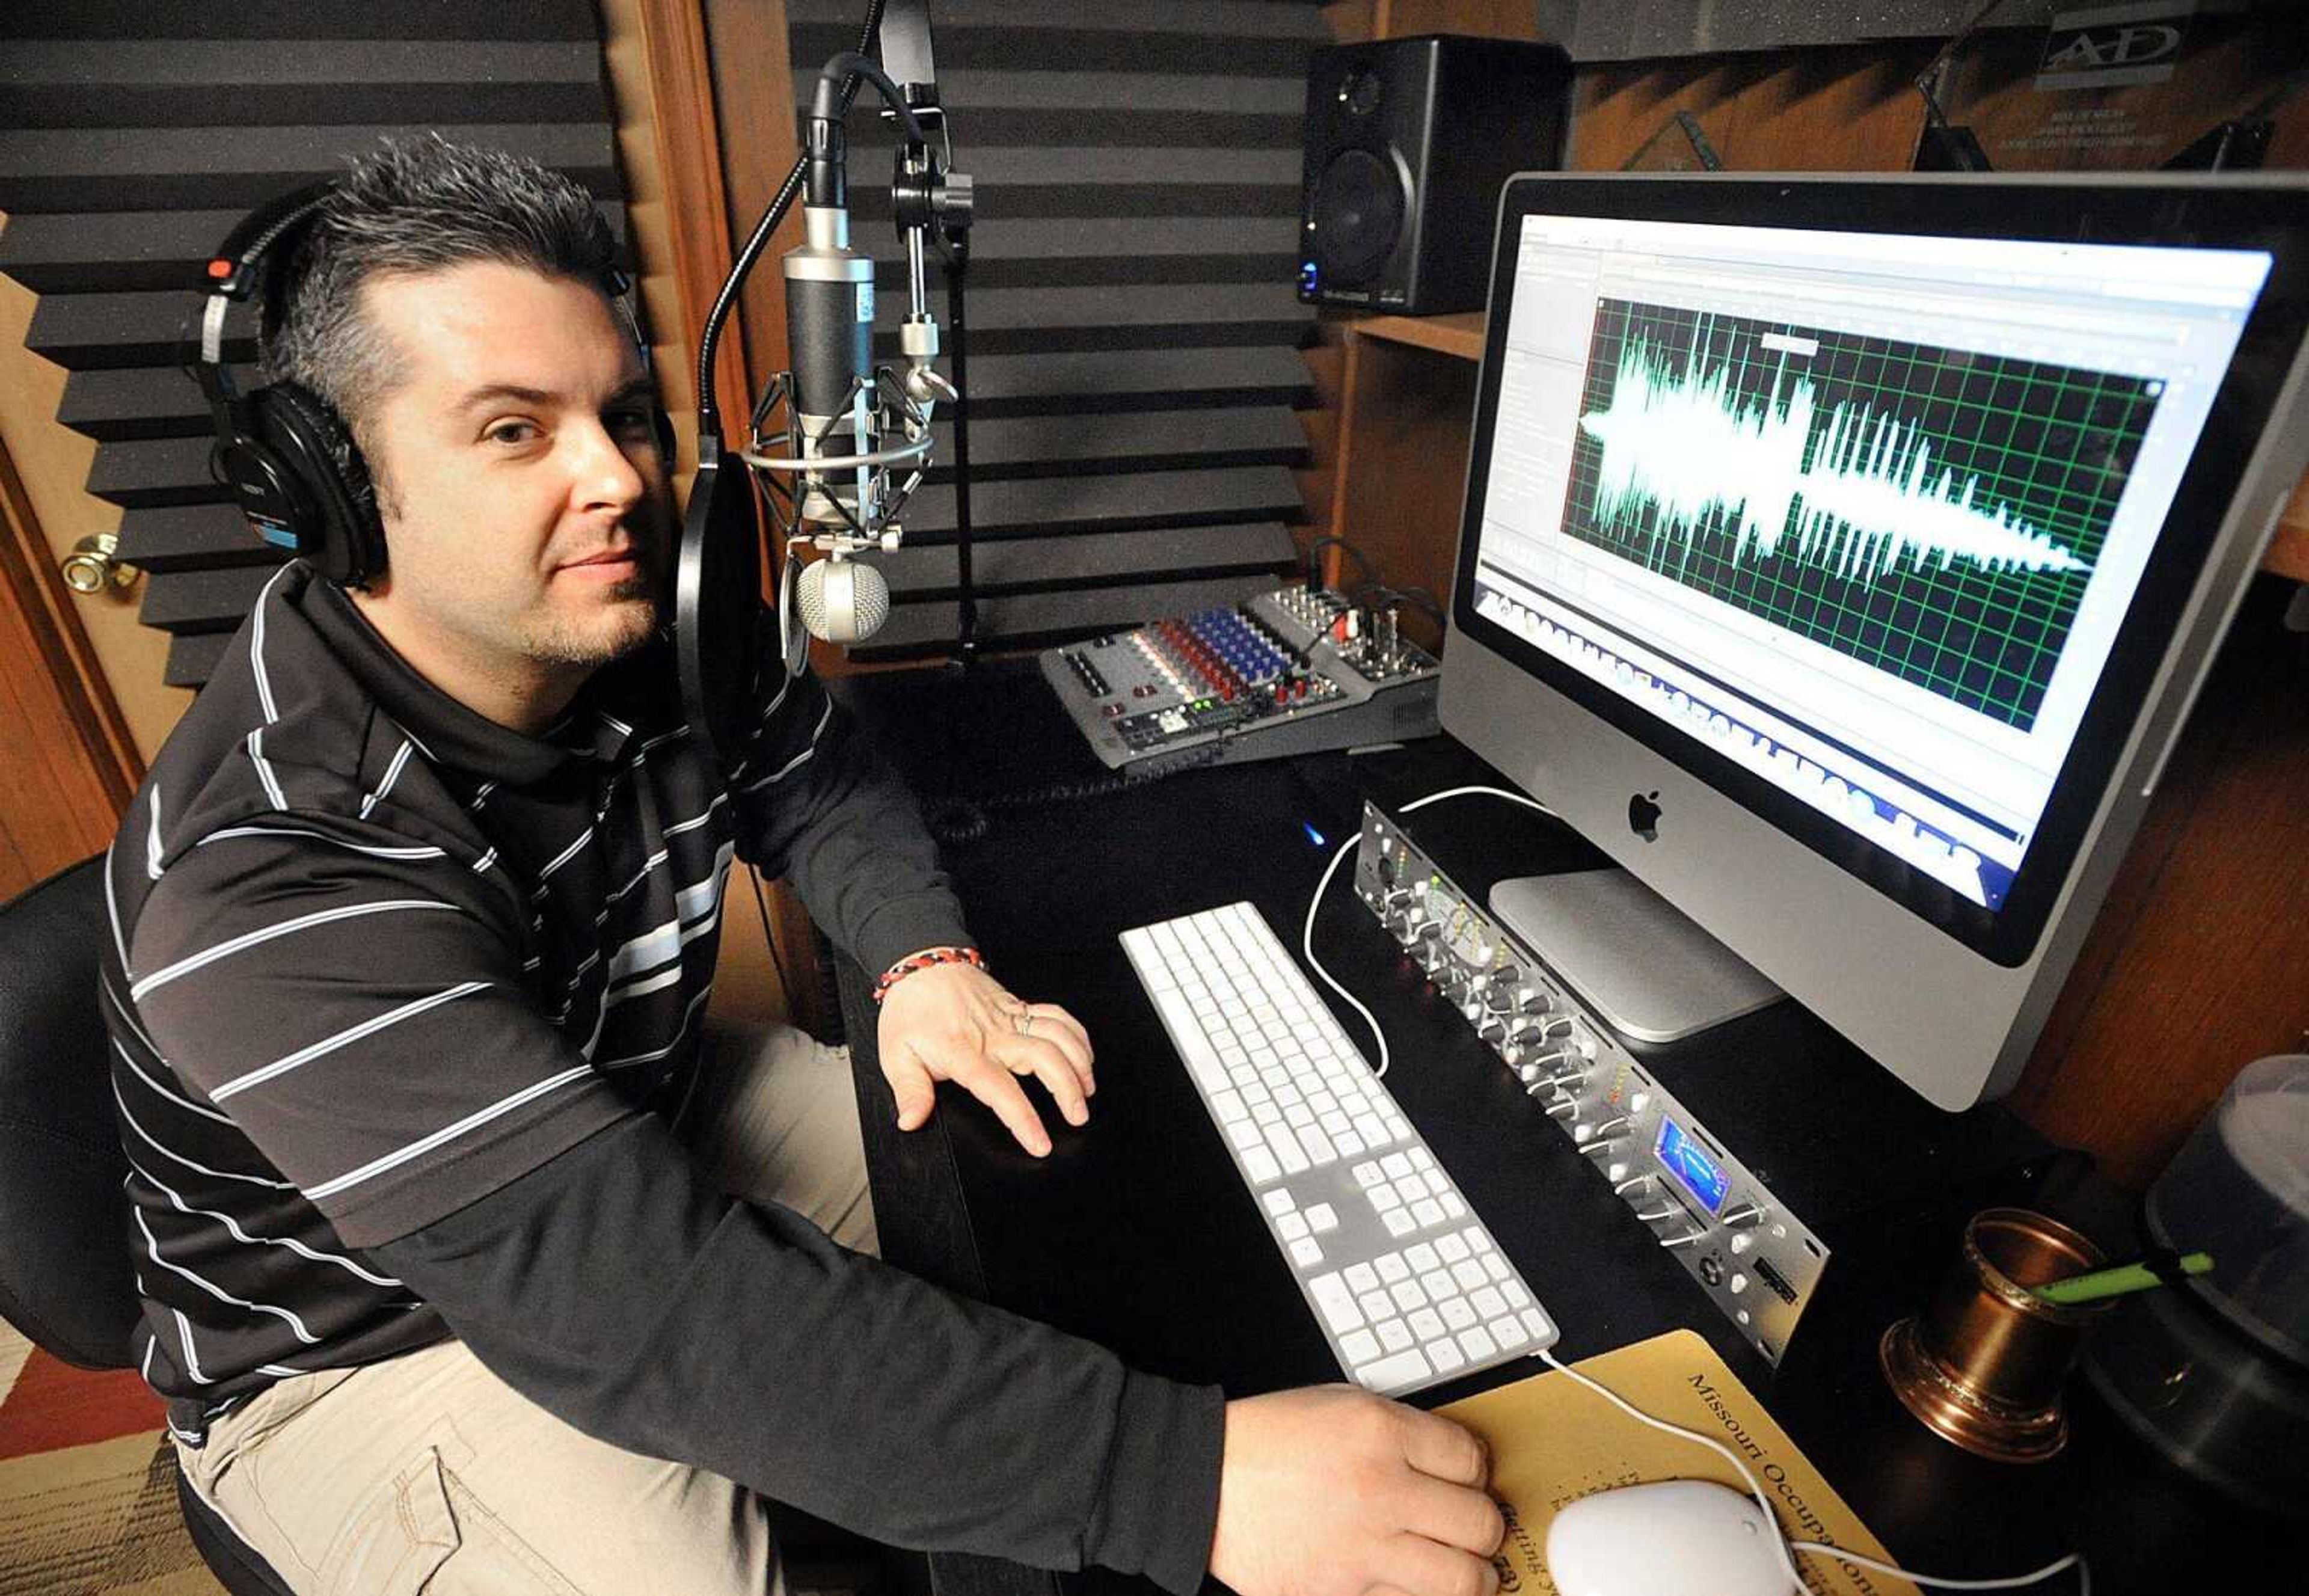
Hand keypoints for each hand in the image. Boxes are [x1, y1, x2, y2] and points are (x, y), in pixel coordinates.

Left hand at [875, 960, 1094, 1156]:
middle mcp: (993, 1033)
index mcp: (964, 1050)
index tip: (1040, 1143)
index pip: (1000, 1089)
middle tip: (1077, 1117)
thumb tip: (911, 1120)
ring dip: (1078, 1063)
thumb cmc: (911, 1009)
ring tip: (1086, 1091)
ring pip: (1057, 1035)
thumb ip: (909, 1091)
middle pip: (1044, 1058)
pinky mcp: (1019, 1006)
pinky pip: (1057, 1016)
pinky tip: (1084, 1055)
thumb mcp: (896, 1054)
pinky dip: (1077, 1034)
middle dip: (1067, 1090)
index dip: (1023, 1118)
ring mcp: (1010, 1017)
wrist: (922, 964)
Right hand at [1209, 1387, 1503, 1595]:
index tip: (1470, 1479)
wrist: (1204, 1481)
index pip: (1472, 1460)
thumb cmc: (1268, 1439)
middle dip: (1485, 1527)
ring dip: (1474, 1576)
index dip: (1478, 1471)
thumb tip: (1455, 1462)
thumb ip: (1402, 1430)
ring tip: (1469, 1569)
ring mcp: (1363, 1549)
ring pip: (1462, 1580)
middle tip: (1476, 1528)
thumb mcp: (1340, 1403)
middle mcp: (1380, 1490)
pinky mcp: (1341, 1592)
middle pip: (1479, 1523)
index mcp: (1379, 1433)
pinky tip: (1416, 1583)